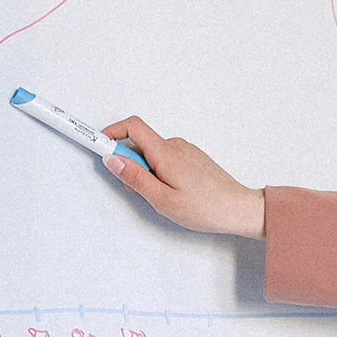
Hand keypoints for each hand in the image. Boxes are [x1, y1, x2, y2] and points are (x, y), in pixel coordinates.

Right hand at [101, 116, 265, 236]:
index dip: (110, 132)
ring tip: (164, 197)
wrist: (241, 210)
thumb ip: (135, 178)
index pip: (132, 126)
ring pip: (153, 155)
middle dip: (130, 165)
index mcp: (166, 152)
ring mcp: (186, 151)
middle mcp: (176, 146)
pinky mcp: (193, 159)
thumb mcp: (162, 200)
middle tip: (140, 191)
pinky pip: (166, 160)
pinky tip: (174, 194)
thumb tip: (112, 160)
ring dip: (147, 173)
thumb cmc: (206, 208)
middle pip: (140, 144)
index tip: (95, 142)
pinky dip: (160, 173)